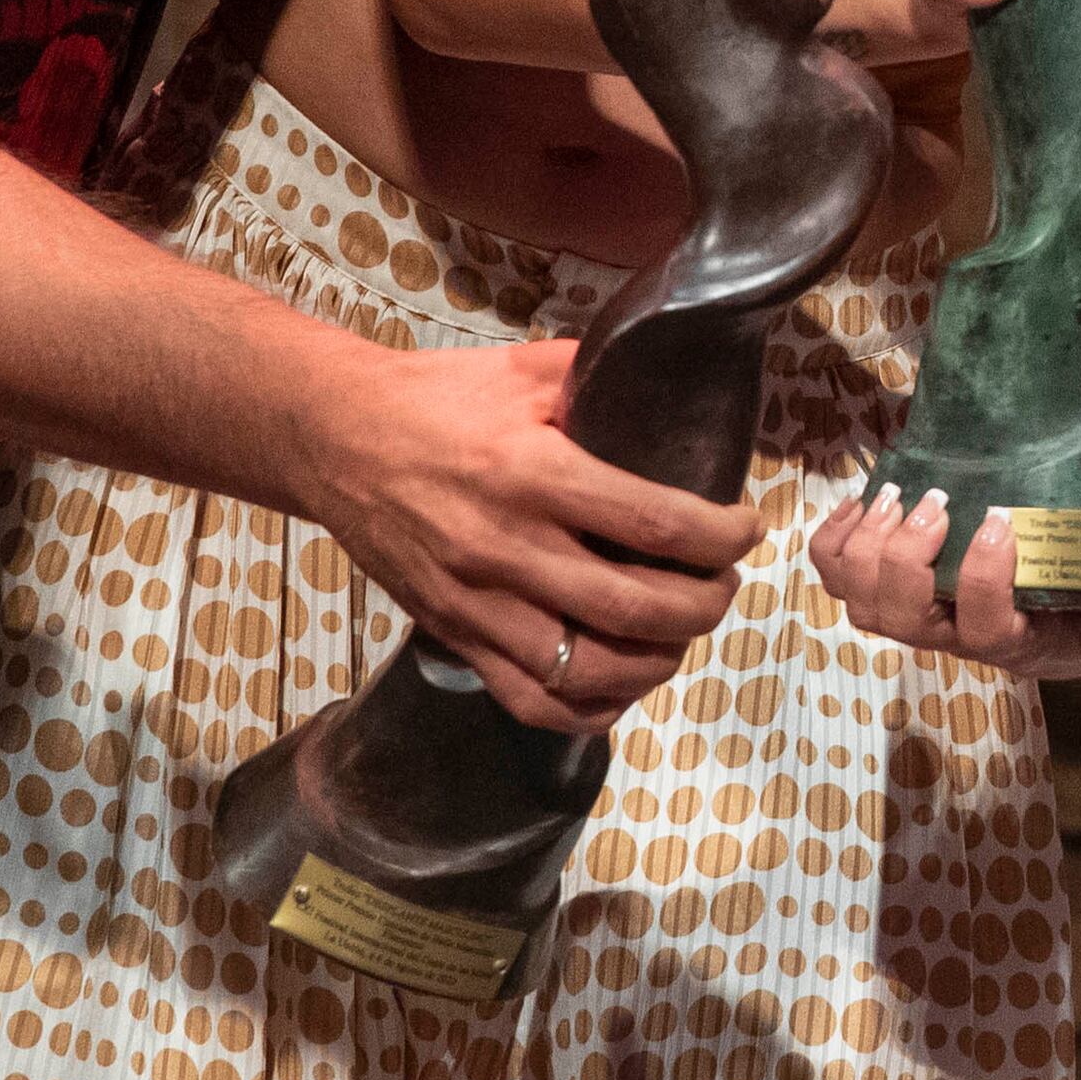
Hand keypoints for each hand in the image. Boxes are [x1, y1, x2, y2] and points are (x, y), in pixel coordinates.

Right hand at [287, 338, 765, 732]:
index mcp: (533, 474)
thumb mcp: (524, 372)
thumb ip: (601, 384)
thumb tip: (674, 394)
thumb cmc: (435, 399)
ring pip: (588, 669)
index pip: (652, 522)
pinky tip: (624, 682)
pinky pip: (531, 700)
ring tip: (682, 633)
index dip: (719, 537)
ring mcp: (477, 603)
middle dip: (705, 606)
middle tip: (724, 585)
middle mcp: (507, 548)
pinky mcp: (454, 636)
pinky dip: (591, 707)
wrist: (333, 439)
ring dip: (658, 662)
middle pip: (634, 608)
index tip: (748, 530)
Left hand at [807, 488, 1080, 679]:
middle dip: (905, 559)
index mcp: (1014, 644)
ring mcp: (916, 615)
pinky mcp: (888, 589)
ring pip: (861, 600)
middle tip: (937, 500)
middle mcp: (954, 636)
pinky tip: (860, 502)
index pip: (982, 629)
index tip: (999, 520)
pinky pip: (836, 577)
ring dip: (867, 547)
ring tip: (898, 494)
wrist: (1058, 605)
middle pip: (900, 619)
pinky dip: (834, 542)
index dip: (980, 581)